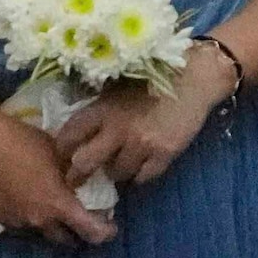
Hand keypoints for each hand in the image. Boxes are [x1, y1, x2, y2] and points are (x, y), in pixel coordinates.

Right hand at [0, 99, 113, 245]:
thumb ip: (73, 172)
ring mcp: (19, 222)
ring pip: (44, 234)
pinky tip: (31, 202)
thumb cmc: (22, 141)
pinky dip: (33, 220)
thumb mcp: (57, 152)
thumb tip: (85, 180)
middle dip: (78, 233)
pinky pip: (25, 227)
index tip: (110, 227)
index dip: (104, 232)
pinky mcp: (2, 218)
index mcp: (57, 204)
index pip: (90, 231)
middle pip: (67, 240)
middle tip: (84, 219)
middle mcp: (39, 221)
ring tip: (56, 210)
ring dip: (54, 227)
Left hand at [54, 73, 219, 192]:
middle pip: (85, 163)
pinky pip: (143, 178)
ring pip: (116, 174)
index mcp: (103, 108)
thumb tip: (78, 133)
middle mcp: (118, 129)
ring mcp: (142, 144)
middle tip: (78, 179)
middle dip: (78, 174)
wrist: (194, 78)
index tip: (63, 156)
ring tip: (119, 163)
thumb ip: (98, 109)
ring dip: (115, 172)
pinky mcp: (164, 154)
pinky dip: (139, 175)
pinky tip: (141, 164)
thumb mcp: (117, 88)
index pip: (69, 136)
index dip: (63, 150)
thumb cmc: (153, 79)